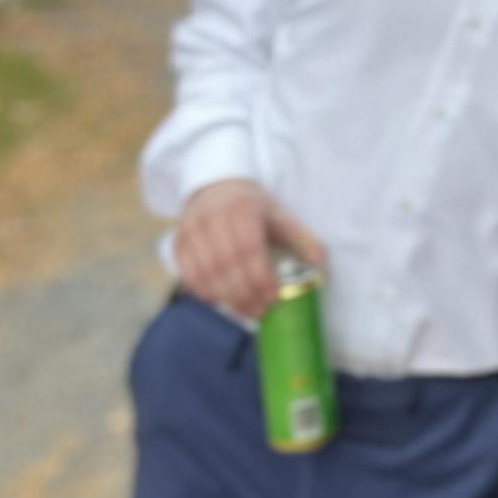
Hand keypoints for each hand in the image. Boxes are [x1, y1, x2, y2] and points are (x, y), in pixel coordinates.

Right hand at [173, 178, 324, 318]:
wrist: (216, 187)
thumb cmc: (252, 207)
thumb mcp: (280, 215)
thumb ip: (301, 239)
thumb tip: (320, 268)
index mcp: (242, 208)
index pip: (248, 248)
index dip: (259, 277)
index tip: (272, 297)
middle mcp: (212, 218)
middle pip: (225, 264)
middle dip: (244, 293)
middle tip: (261, 310)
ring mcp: (190, 230)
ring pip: (204, 272)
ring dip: (225, 297)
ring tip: (246, 310)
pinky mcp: (177, 242)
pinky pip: (187, 273)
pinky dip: (204, 291)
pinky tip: (222, 301)